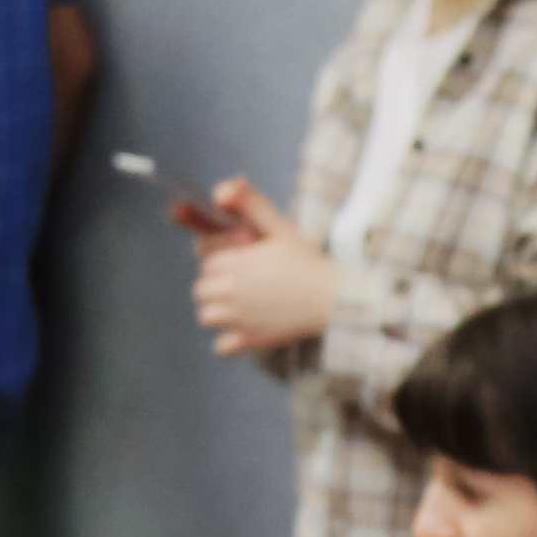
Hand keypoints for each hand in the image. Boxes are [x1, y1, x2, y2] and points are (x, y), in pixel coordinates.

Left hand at [186, 188, 335, 355]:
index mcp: (238, 262)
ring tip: (240, 305)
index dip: (219, 260)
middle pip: (200, 289)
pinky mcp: (251, 339)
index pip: (206, 262)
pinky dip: (228, 340)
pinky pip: (221, 346)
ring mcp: (241, 318)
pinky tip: (245, 328)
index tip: (239, 261)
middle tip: (241, 283)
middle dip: (214, 284)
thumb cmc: (308, 261)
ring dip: (217, 311)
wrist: (335, 299)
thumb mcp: (280, 227)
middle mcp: (234, 291)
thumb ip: (250, 204)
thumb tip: (220, 191)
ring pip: (206, 316)